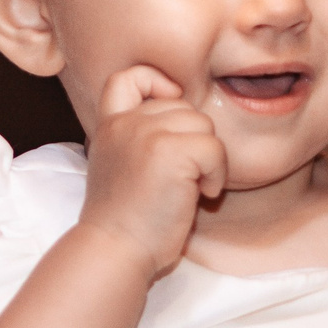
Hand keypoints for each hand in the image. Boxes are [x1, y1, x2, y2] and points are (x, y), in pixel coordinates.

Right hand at [78, 65, 225, 278]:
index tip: (168, 115)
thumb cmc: (125, 222)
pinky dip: (217, 175)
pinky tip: (200, 196)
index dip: (155, 83)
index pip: (128, 77)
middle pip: (183, 105)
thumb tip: (183, 123)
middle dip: (192, 139)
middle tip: (180, 176)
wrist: (116, 250)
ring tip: (189, 187)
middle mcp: (126, 123)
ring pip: (203, 125)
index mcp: (110, 126)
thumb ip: (137, 139)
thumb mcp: (117, 167)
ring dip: (208, 159)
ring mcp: (147, 134)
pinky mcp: (171, 151)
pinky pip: (215, 148)